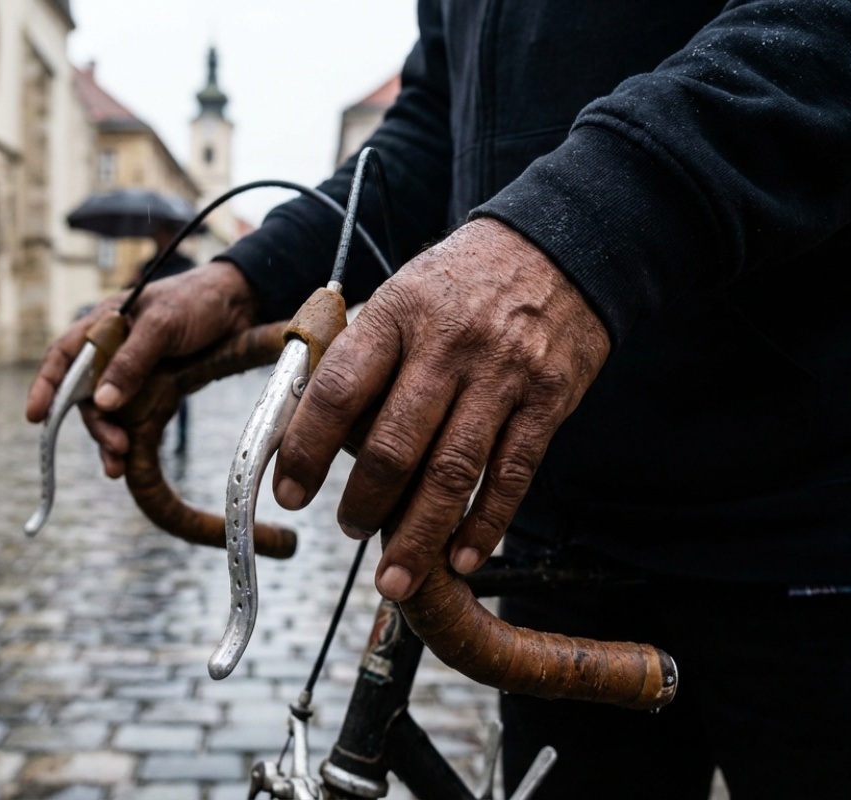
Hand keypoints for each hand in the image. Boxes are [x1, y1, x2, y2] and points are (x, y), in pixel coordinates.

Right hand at [25, 261, 258, 476]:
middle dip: (94, 424)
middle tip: (115, 448)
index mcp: (104, 324)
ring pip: (109, 411)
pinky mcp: (156, 387)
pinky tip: (129, 460)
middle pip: (86, 394)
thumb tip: (102, 402)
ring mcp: (134, 370)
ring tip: (118, 466)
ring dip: (109, 438)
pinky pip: (134, 416)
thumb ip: (132, 361)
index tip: (36, 415)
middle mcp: (112, 350)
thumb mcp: (162, 326)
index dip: (46, 386)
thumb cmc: (197, 302)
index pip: (63, 356)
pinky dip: (129, 437)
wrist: (241, 304)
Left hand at [270, 218, 609, 600]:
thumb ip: (364, 356)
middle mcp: (448, 345)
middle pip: (393, 444)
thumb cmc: (464, 281)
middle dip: (364, 504)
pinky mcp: (547, 399)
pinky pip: (512, 474)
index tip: (290, 492)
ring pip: (452, 471)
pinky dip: (485, 524)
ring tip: (394, 577)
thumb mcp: (403, 294)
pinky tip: (462, 557)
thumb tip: (316, 432)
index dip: (306, 449)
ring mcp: (502, 374)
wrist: (560, 246)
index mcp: (397, 314)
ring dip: (418, 535)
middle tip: (348, 530)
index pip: (338, 390)